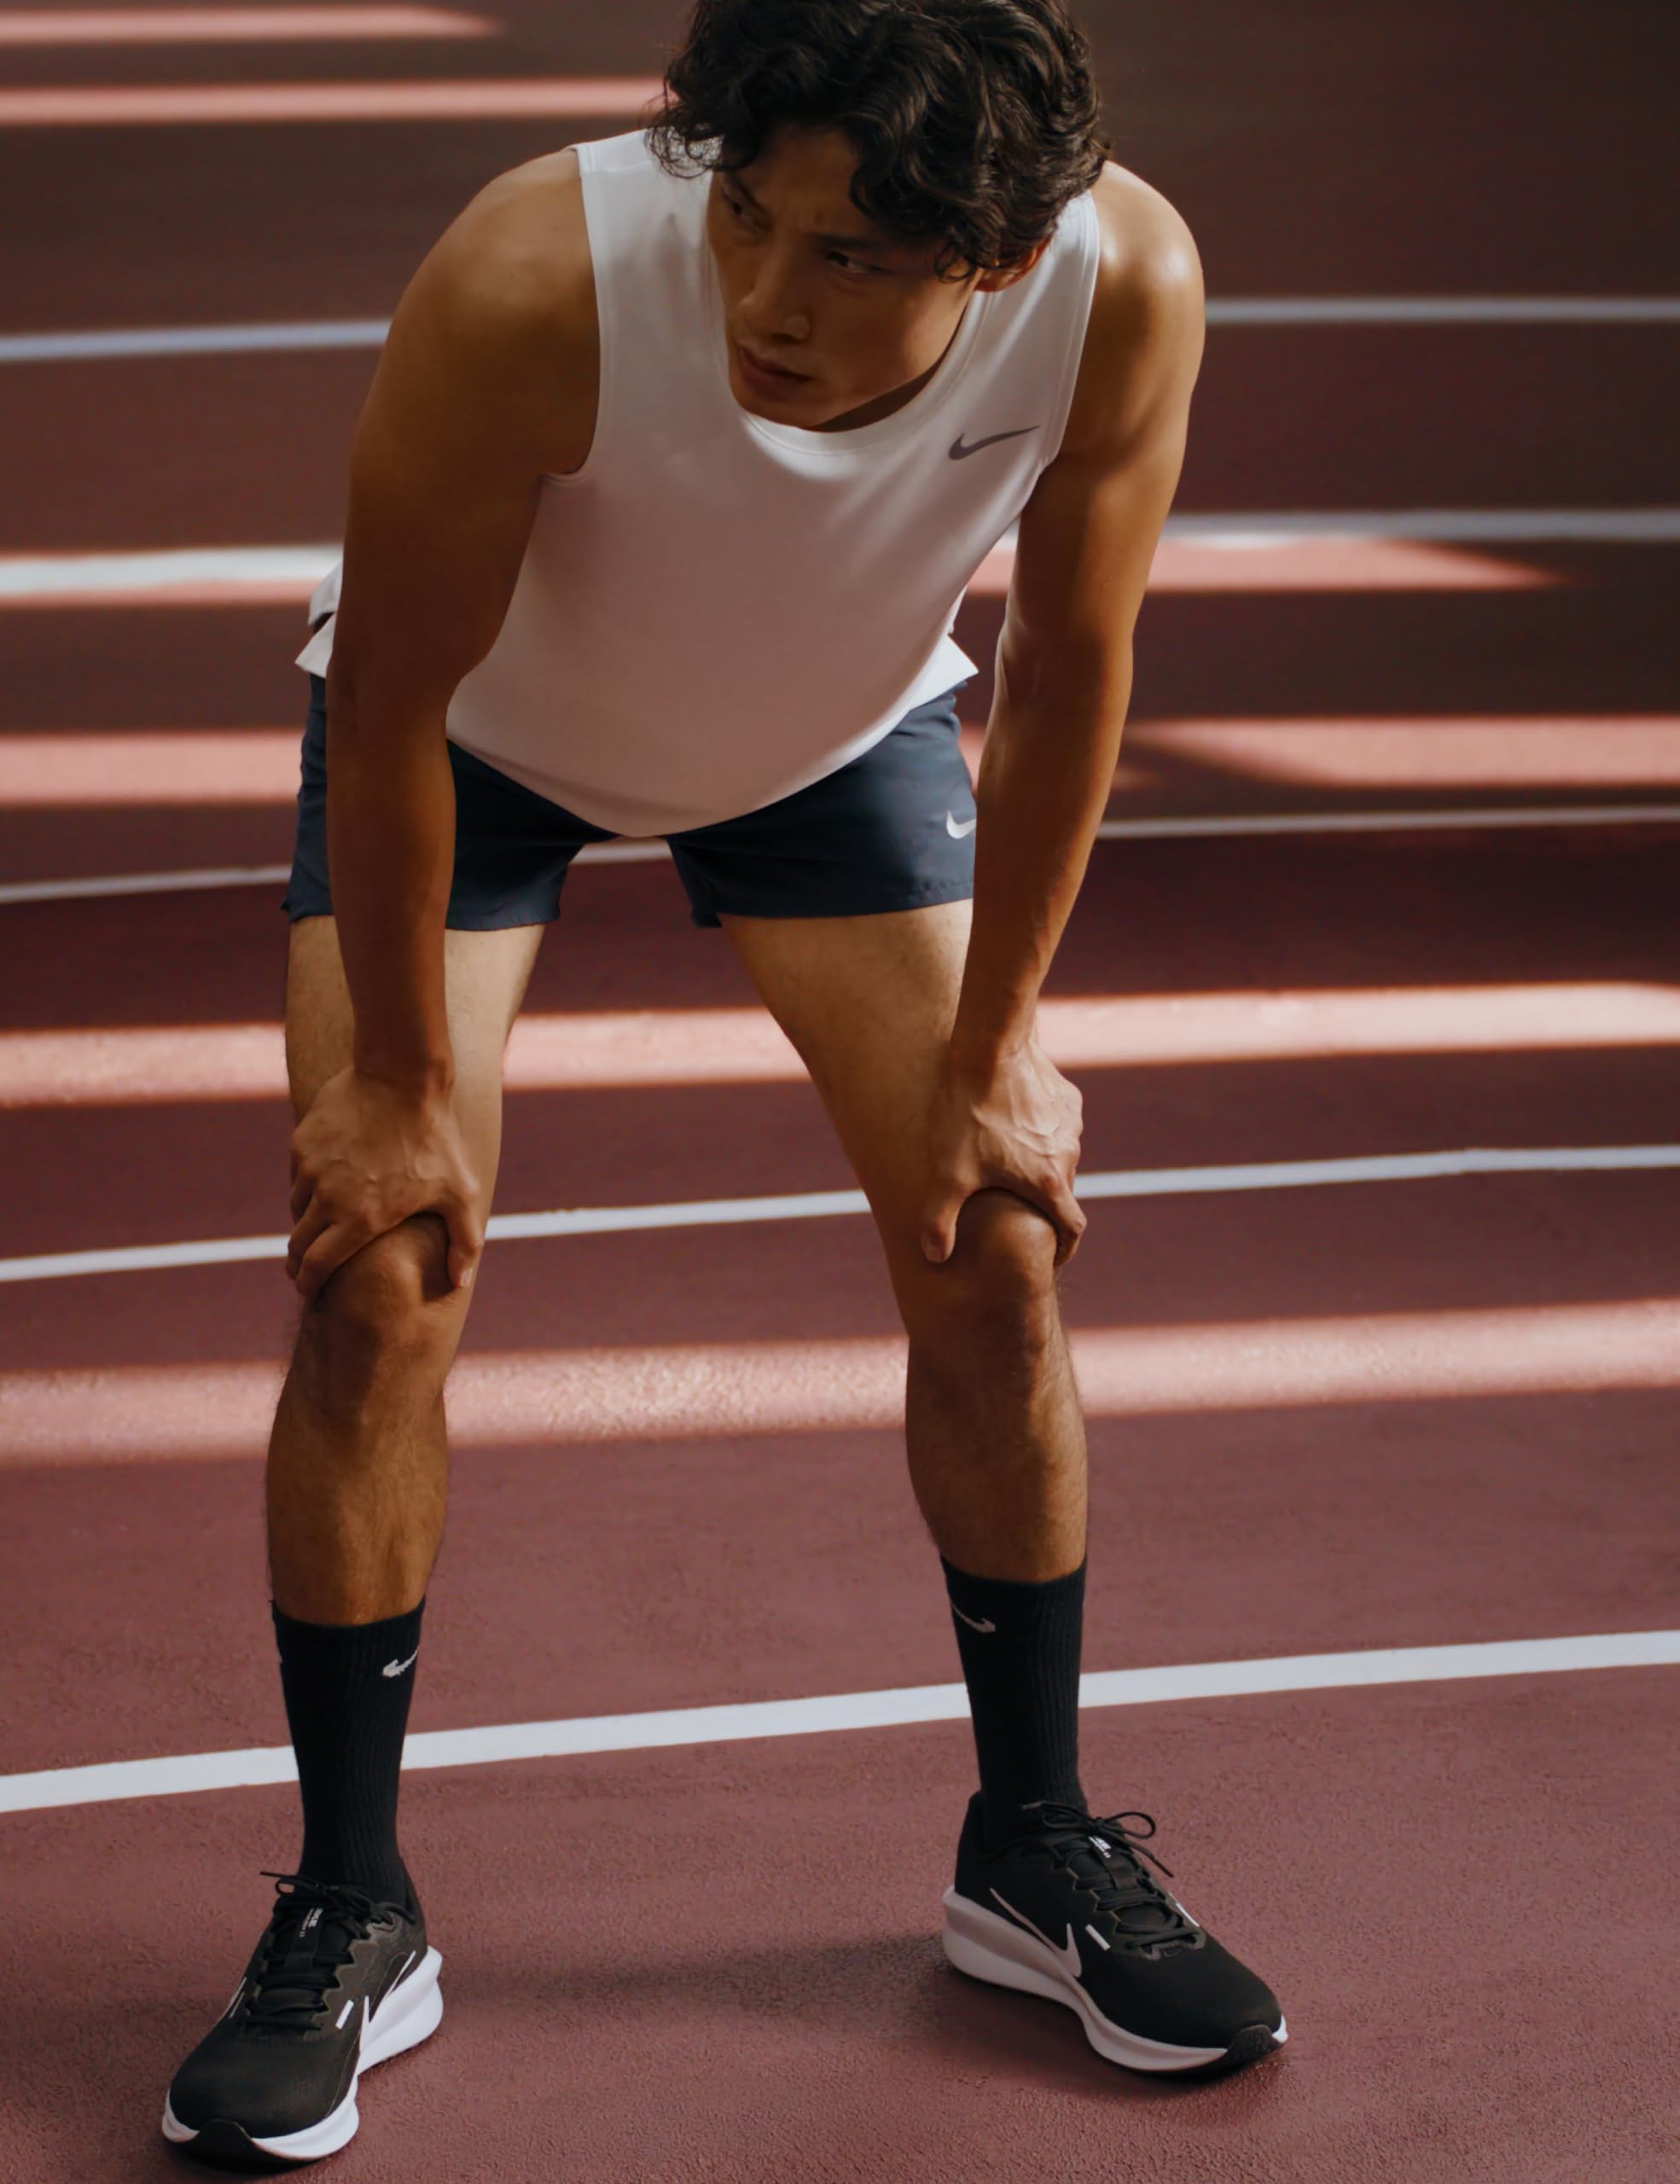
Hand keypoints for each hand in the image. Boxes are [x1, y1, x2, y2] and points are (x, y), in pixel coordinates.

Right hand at [286, 1064, 483, 1302]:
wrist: (402, 1077)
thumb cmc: (437, 1139)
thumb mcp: (462, 1194)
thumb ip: (464, 1243)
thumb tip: (460, 1283)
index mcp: (361, 1219)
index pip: (318, 1267)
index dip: (309, 1284)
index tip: (308, 1292)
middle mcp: (328, 1198)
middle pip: (299, 1244)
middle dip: (299, 1263)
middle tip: (304, 1270)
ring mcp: (311, 1170)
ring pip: (297, 1208)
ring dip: (306, 1222)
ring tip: (320, 1227)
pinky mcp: (302, 1144)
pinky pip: (298, 1176)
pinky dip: (307, 1186)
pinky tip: (326, 1184)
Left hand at [919, 1033, 1086, 1267]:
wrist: (990, 1048)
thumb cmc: (968, 1114)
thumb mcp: (948, 1172)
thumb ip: (939, 1220)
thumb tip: (934, 1257)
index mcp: (1048, 1182)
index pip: (1071, 1229)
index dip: (1063, 1248)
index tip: (1052, 1256)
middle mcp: (1069, 1155)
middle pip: (1062, 1192)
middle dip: (1043, 1205)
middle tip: (1015, 1207)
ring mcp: (1071, 1125)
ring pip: (1060, 1157)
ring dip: (1041, 1166)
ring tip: (1009, 1162)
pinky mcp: (1066, 1098)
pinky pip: (1057, 1126)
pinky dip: (1041, 1134)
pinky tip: (1012, 1124)